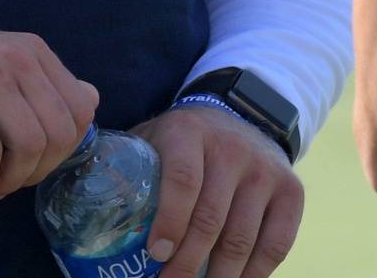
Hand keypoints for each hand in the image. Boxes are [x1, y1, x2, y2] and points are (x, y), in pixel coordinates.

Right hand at [0, 20, 97, 203]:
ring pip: (28, 145)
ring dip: (11, 182)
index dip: (62, 151)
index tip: (33, 167)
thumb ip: (42, 83)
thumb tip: (91, 101)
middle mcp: (14, 55)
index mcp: (31, 49)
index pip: (80, 110)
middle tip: (9, 184)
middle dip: (38, 172)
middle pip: (58, 133)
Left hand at [134, 105, 301, 277]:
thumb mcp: (154, 137)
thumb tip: (85, 206)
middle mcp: (232, 150)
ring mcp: (265, 171)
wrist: (241, 114)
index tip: (156, 255)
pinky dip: (255, 275)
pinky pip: (277, 244)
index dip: (170, 221)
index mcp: (190, 133)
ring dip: (219, 277)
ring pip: (243, 238)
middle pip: (212, 218)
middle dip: (187, 264)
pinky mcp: (291, 191)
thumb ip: (126, 164)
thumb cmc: (182, 141)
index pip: (183, 180)